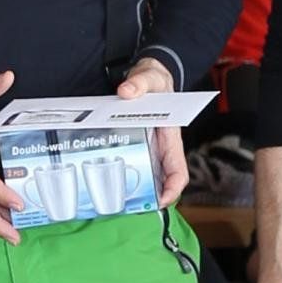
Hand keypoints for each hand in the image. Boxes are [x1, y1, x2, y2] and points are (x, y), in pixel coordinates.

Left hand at [115, 56, 186, 204]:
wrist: (147, 77)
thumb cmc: (156, 81)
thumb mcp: (150, 78)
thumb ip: (140, 83)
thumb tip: (127, 92)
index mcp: (170, 138)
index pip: (179, 172)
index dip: (172, 190)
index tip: (159, 201)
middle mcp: (159, 148)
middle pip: (159, 181)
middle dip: (147, 196)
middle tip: (128, 205)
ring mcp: (147, 148)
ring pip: (144, 175)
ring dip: (133, 188)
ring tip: (114, 199)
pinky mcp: (134, 144)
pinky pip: (130, 162)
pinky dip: (121, 173)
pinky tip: (103, 178)